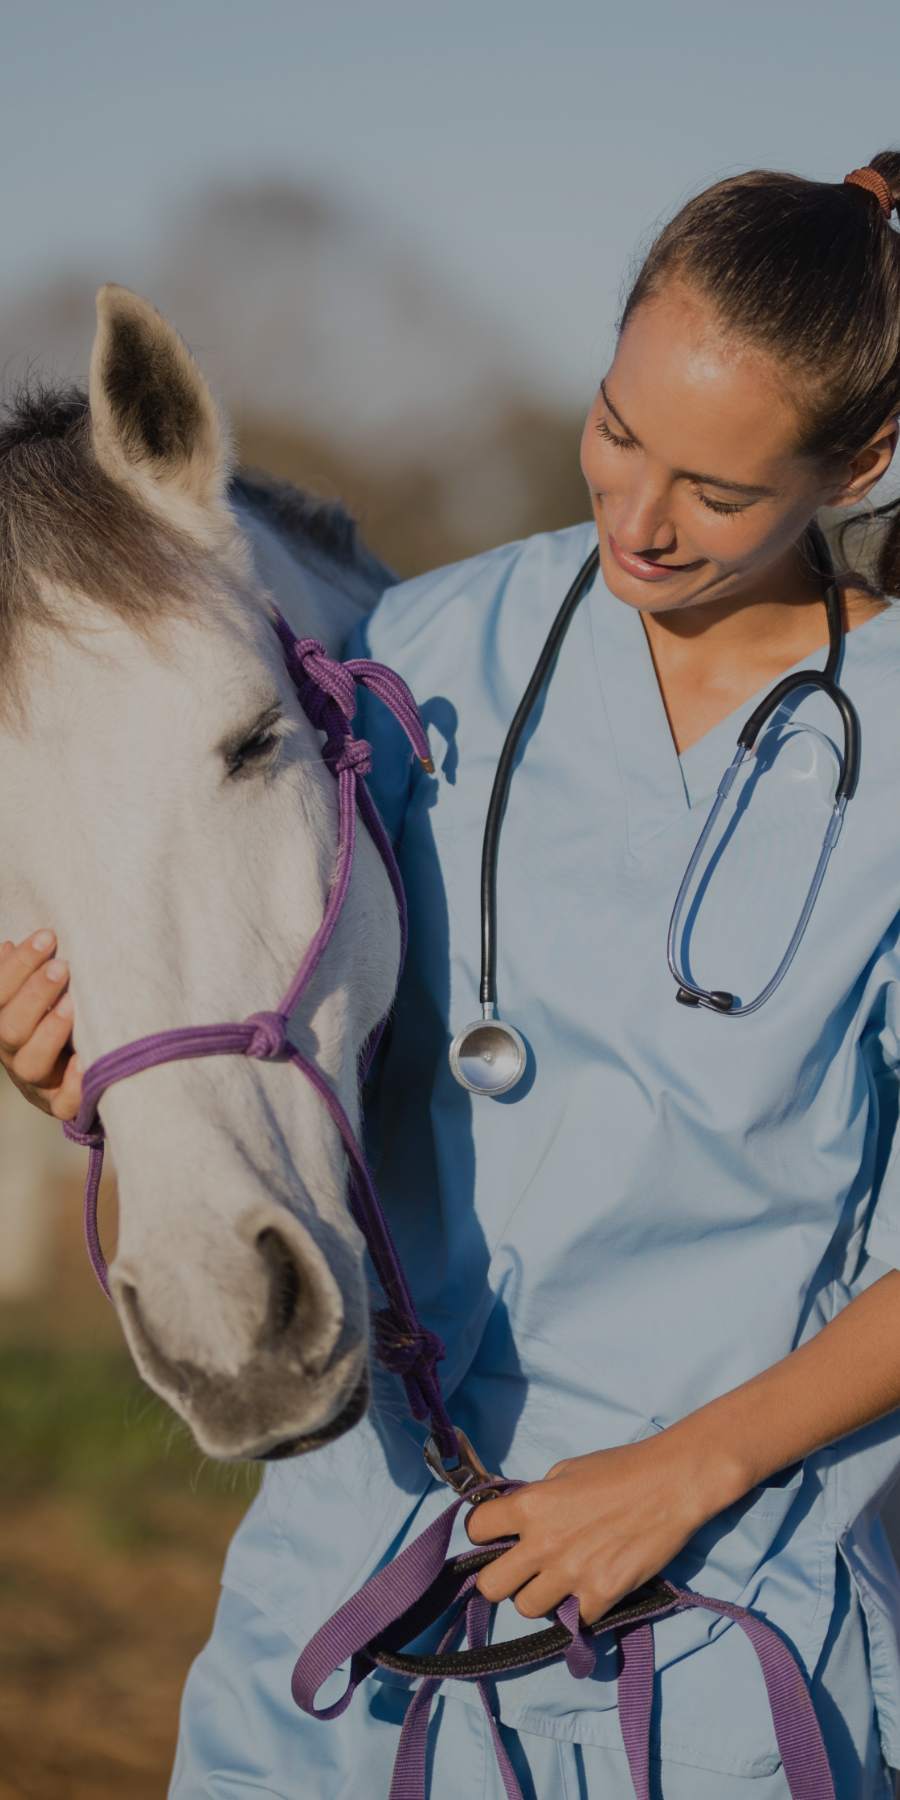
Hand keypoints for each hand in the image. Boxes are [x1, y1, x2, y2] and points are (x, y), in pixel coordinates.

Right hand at [0, 931, 82, 1119]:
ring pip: (31, 1064)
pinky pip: (63, 1103)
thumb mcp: (40, 996)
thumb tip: (7, 945)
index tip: (47, 936)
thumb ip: (23, 974)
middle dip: (34, 995)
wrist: (81, 1069)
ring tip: (72, 1004)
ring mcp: (36, 1082)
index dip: (17, 966)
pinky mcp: (60, 1105)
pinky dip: (73, 1084)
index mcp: (2, 1021)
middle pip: (10, 1028)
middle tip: (62, 967)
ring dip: (50, 1032)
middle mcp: (12, 1053)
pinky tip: (85, 1059)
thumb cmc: (57, 1020)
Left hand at [466, 1431, 713, 1626]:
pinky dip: (579, 1609)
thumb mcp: (565, 1471)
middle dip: (501, 1578)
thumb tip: (519, 1520)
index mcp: (530, 1505)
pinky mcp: (601, 1595)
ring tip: (558, 1581)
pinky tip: (590, 1589)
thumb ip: (537, 1498)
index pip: (476, 1528)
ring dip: (539, 1596)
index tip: (496, 1534)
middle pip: (490, 1586)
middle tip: (520, 1570)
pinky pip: (572, 1620)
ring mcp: (571, 1574)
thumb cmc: (618, 1468)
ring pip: (527, 1608)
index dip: (482, 1531)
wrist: (670, 1485)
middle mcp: (543, 1544)